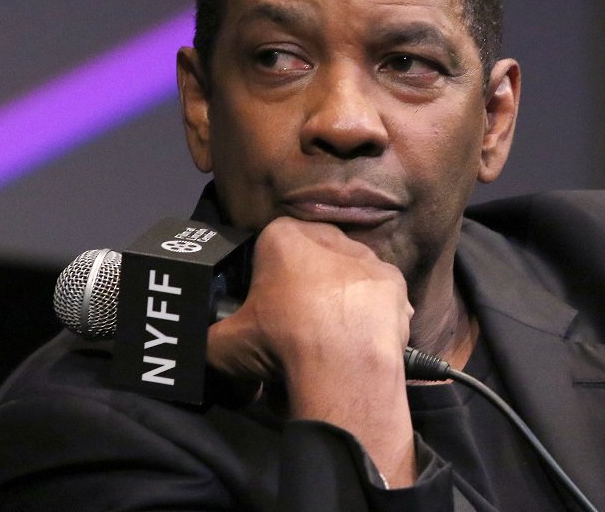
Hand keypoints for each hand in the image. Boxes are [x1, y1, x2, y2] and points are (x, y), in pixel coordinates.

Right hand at [207, 216, 416, 485]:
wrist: (344, 368)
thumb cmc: (281, 342)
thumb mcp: (223, 346)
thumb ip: (210, 337)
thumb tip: (208, 346)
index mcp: (283, 237)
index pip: (268, 245)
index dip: (263, 278)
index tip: (263, 307)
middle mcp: (330, 238)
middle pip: (312, 254)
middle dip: (304, 281)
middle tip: (295, 321)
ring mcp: (368, 259)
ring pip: (347, 272)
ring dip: (339, 295)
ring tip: (330, 335)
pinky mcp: (396, 284)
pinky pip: (378, 296)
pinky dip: (369, 313)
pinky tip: (358, 339)